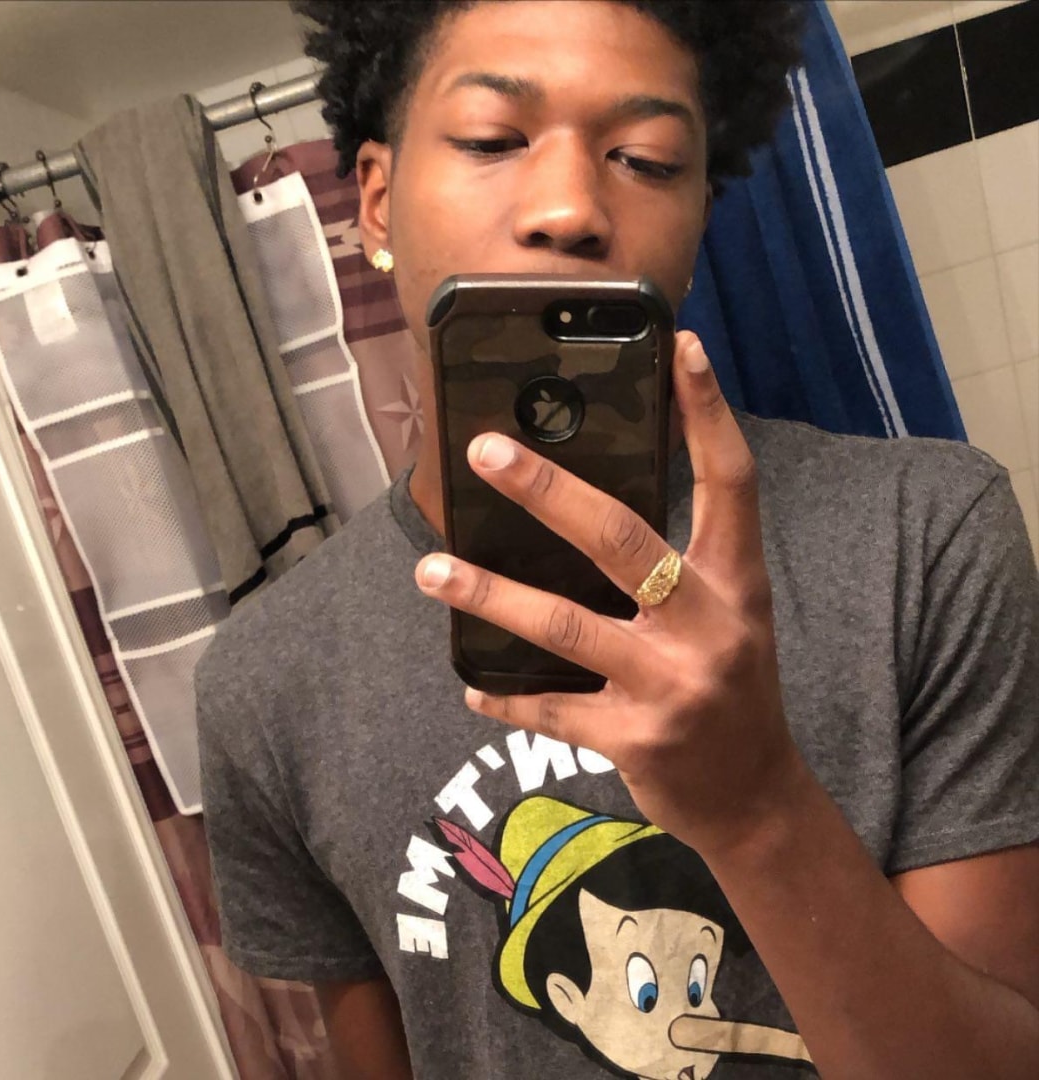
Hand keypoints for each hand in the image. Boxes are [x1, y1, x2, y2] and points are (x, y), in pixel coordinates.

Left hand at [415, 331, 806, 855]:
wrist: (757, 798)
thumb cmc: (734, 690)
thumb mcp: (728, 616)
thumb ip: (678, 565)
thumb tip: (585, 510)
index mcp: (739, 583)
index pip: (730, 481)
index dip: (709, 413)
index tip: (682, 348)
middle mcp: (710, 626)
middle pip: (621, 538)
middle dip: (547, 490)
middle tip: (486, 451)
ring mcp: (673, 685)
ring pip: (565, 624)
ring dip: (491, 595)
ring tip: (432, 570)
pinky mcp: (636, 739)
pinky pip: (553, 706)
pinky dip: (507, 692)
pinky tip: (471, 683)